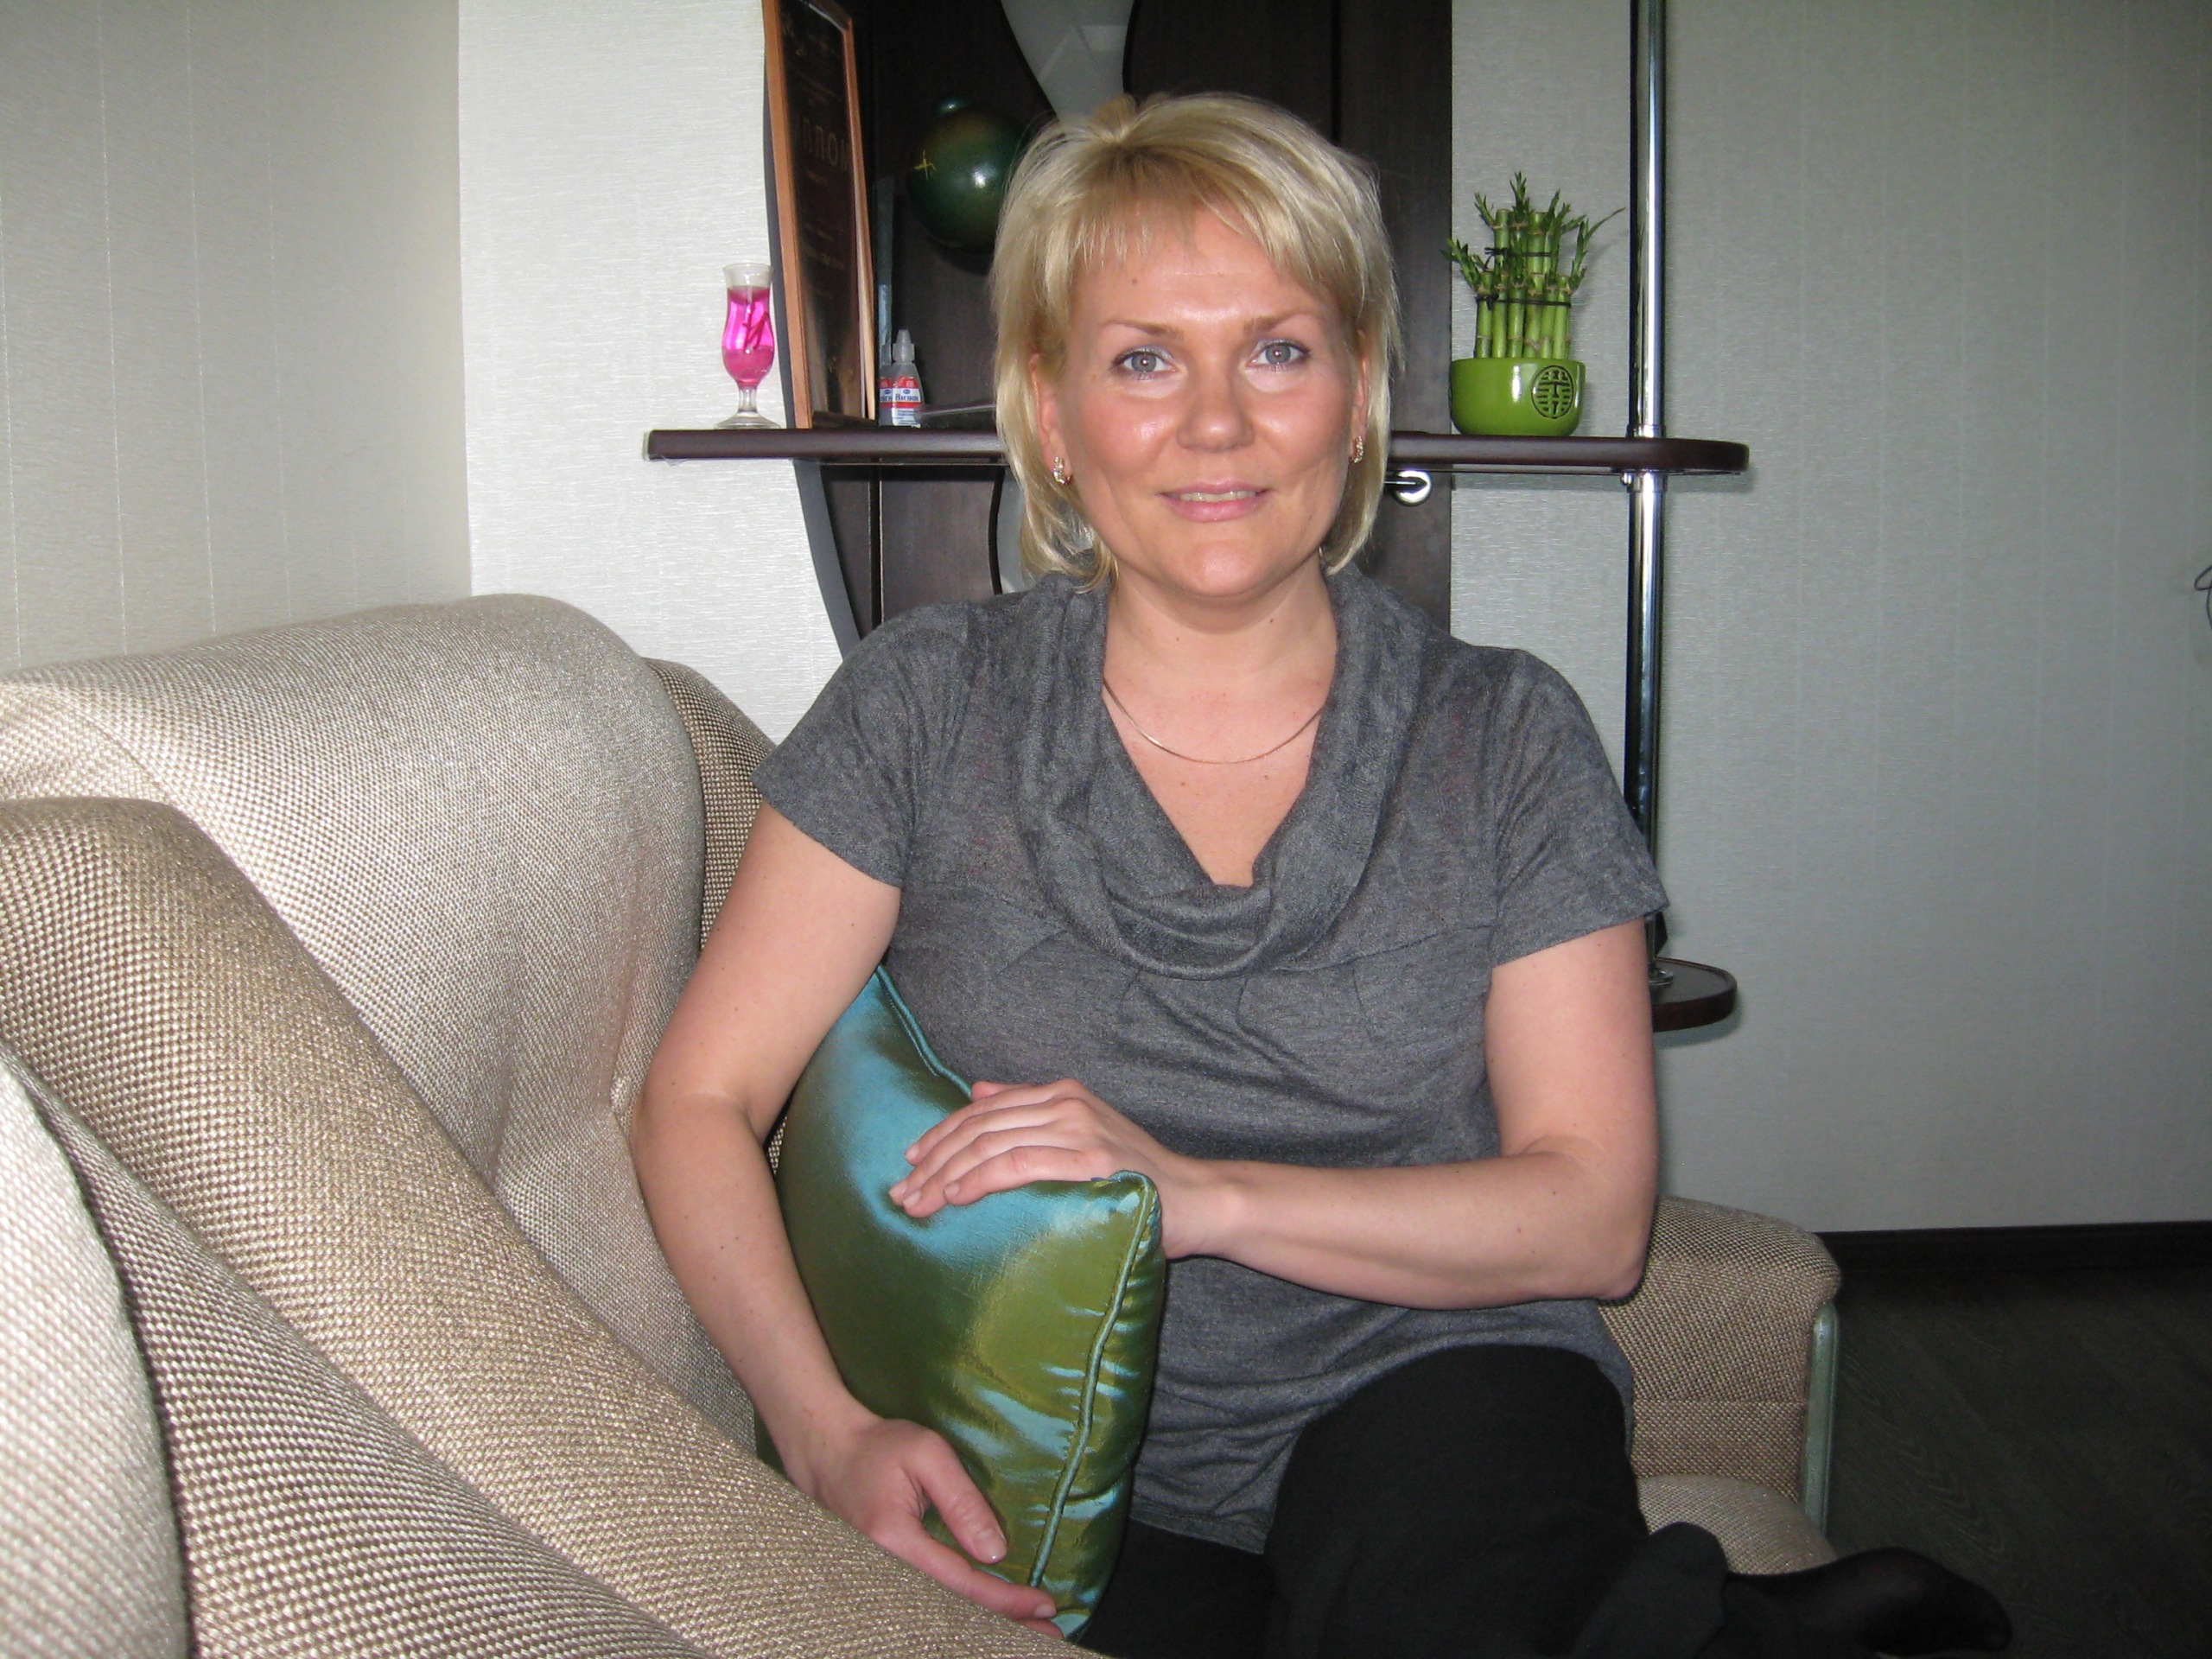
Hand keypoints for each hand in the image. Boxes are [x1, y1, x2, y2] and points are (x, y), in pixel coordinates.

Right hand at [793, 1412, 1060, 1633]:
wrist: (827, 1451)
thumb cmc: (879, 1447)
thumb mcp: (928, 1454)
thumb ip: (963, 1501)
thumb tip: (996, 1553)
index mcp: (894, 1541)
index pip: (961, 1583)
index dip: (1006, 1599)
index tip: (1045, 1606)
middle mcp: (880, 1573)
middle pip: (949, 1614)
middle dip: (1001, 1627)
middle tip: (1049, 1638)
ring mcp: (875, 1581)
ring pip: (935, 1614)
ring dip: (982, 1626)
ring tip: (1026, 1634)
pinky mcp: (877, 1580)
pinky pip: (922, 1604)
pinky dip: (957, 1614)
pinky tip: (984, 1619)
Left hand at [888, 1078, 1213, 1255]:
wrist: (1195, 1198)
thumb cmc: (1135, 1175)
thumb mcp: (1081, 1132)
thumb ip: (1031, 1111)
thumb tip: (978, 1091)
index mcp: (1060, 1094)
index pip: (982, 1110)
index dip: (940, 1136)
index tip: (910, 1163)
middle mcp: (1066, 1103)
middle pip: (978, 1127)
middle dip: (933, 1161)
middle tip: (902, 1193)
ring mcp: (1079, 1130)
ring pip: (991, 1145)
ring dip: (945, 1176)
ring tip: (917, 1202)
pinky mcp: (1090, 1161)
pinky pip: (1020, 1165)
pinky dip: (982, 1180)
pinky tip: (956, 1196)